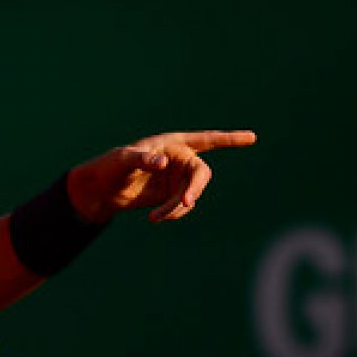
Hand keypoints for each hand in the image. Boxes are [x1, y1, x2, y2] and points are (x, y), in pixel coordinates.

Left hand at [67, 129, 256, 223]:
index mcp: (173, 143)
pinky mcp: (173, 195)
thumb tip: (164, 162)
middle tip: (185, 203)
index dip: (230, 139)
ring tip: (155, 217)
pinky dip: (172, 214)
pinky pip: (182, 206)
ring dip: (177, 208)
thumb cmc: (112, 166)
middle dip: (194, 189)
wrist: (103, 189)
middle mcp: (180, 159)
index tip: (252, 138)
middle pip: (201, 175)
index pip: (206, 140)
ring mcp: (178, 179)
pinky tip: (155, 218)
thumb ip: (143, 159)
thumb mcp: (124, 160)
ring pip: (191, 195)